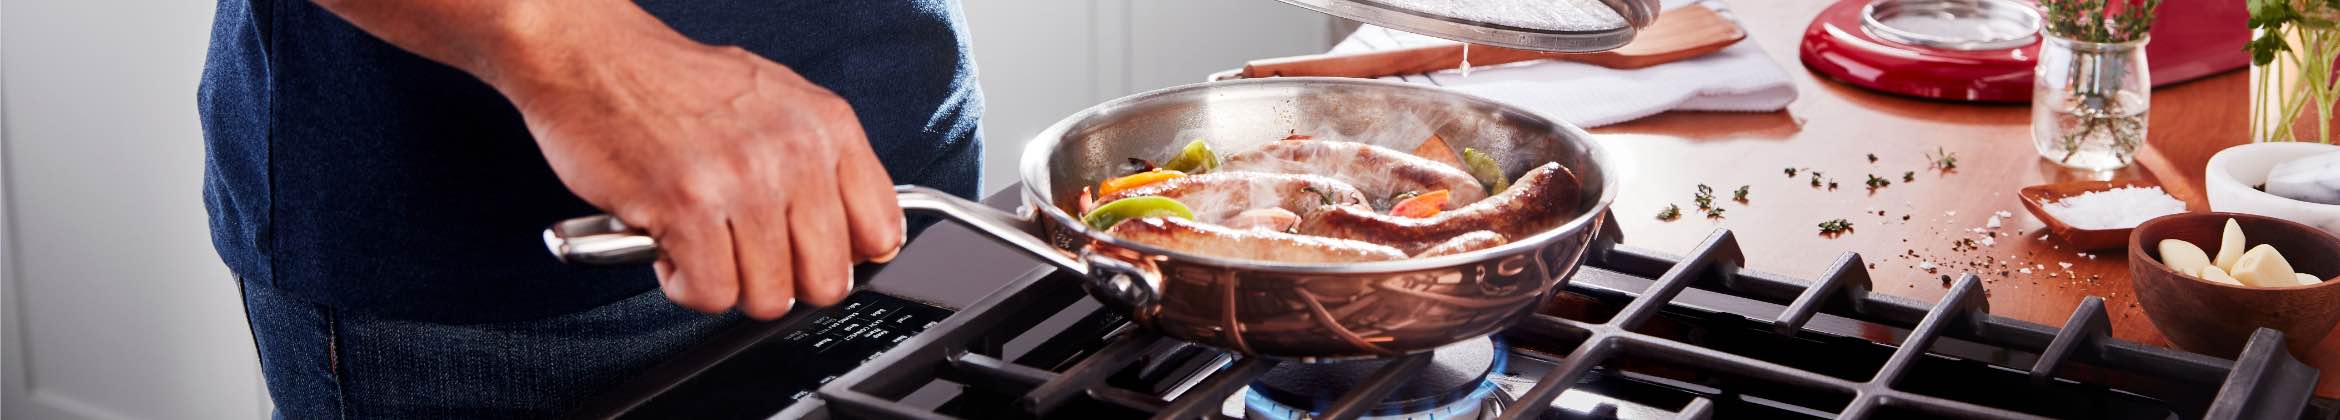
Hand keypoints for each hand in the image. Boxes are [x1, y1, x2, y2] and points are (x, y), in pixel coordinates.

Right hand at [304, 0, 901, 318]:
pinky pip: (709, 294)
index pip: (880, 233)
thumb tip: (861, 237)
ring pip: (768, 297)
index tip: (809, 255)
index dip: (839, 257)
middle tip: (742, 252)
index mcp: (828, 124)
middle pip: (826, 281)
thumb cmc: (673, 84)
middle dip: (780, 280)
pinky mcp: (688, 206)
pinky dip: (683, 284)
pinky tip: (668, 244)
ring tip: (698, 238)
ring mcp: (743, 180)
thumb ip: (822, 164)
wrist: (590, 55)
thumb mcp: (777, 104)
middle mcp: (795, 151)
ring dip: (725, 281)